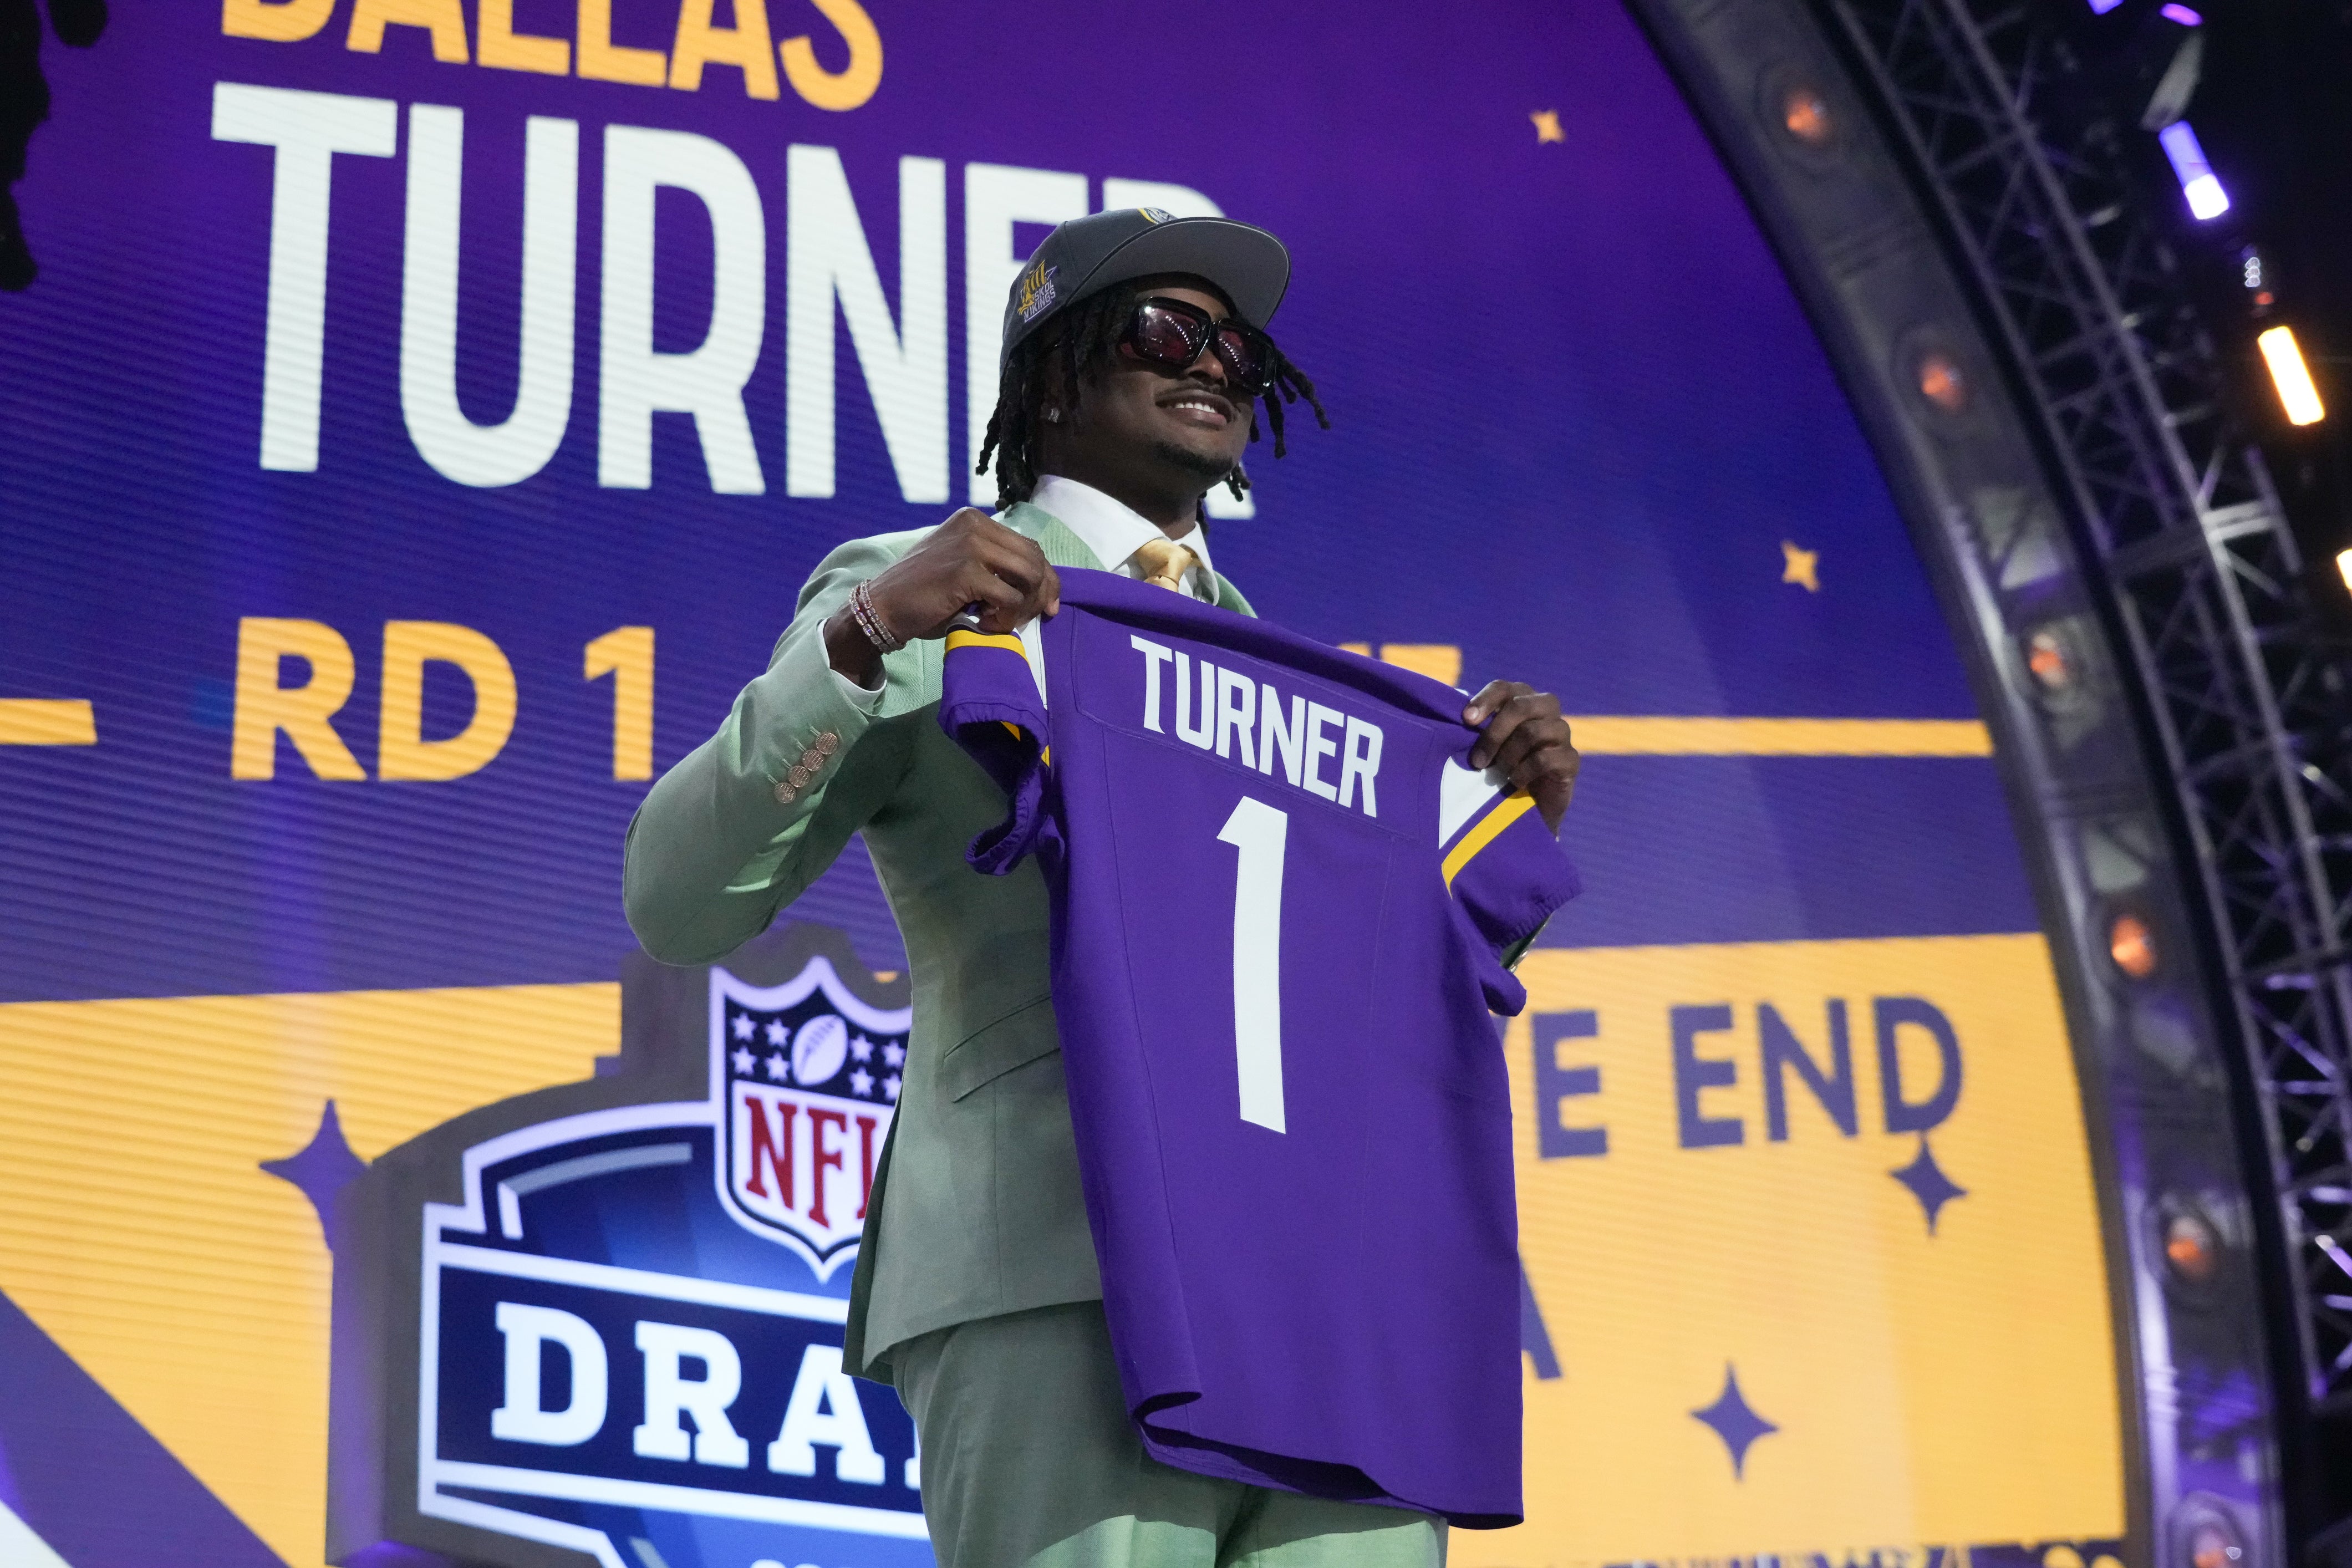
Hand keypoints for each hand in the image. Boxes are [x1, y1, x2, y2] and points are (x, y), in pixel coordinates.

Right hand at [826, 509, 1060, 685]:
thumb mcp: (963, 567)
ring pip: (1029, 576)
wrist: (882, 607)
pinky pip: (1010, 598)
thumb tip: (1043, 586)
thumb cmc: (923, 594)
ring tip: (1001, 620)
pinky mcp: (967, 572)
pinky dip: (1005, 618)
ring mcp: (971, 546)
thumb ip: (996, 565)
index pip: (1028, 546)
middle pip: (1035, 559)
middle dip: (1040, 594)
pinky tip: (984, 622)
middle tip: (1027, 619)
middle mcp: (975, 525)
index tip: (1047, 604)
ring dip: (1024, 606)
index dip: (1045, 578)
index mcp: (974, 520)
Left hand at [1463, 681, 1579, 834]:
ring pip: (1533, 731)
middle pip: (1521, 706)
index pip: (1505, 688)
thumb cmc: (1500, 770)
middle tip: (1477, 760)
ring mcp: (1561, 734)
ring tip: (1499, 772)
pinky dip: (1525, 771)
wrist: (1527, 806)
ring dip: (1509, 754)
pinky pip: (1547, 758)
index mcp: (1523, 700)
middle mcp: (1546, 711)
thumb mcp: (1486, 747)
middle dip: (1494, 733)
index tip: (1466, 720)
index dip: (1485, 700)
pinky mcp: (1571, 760)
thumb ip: (1476, 729)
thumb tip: (1455, 717)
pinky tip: (1515, 781)